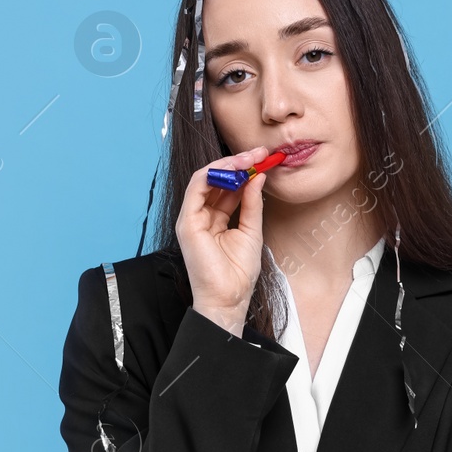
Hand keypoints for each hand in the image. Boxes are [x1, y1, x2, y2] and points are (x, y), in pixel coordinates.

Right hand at [175, 145, 271, 334]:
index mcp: (215, 219)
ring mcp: (192, 218)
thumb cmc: (237, 273)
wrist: (229, 298)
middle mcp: (201, 216)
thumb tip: (257, 177)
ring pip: (205, 179)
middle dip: (238, 163)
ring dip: (228, 165)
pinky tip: (234, 170)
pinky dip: (214, 174)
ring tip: (250, 159)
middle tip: (260, 153)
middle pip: (217, 180)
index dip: (245, 171)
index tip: (264, 160)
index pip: (228, 187)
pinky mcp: (187, 222)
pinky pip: (196, 188)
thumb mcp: (251, 231)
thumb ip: (251, 203)